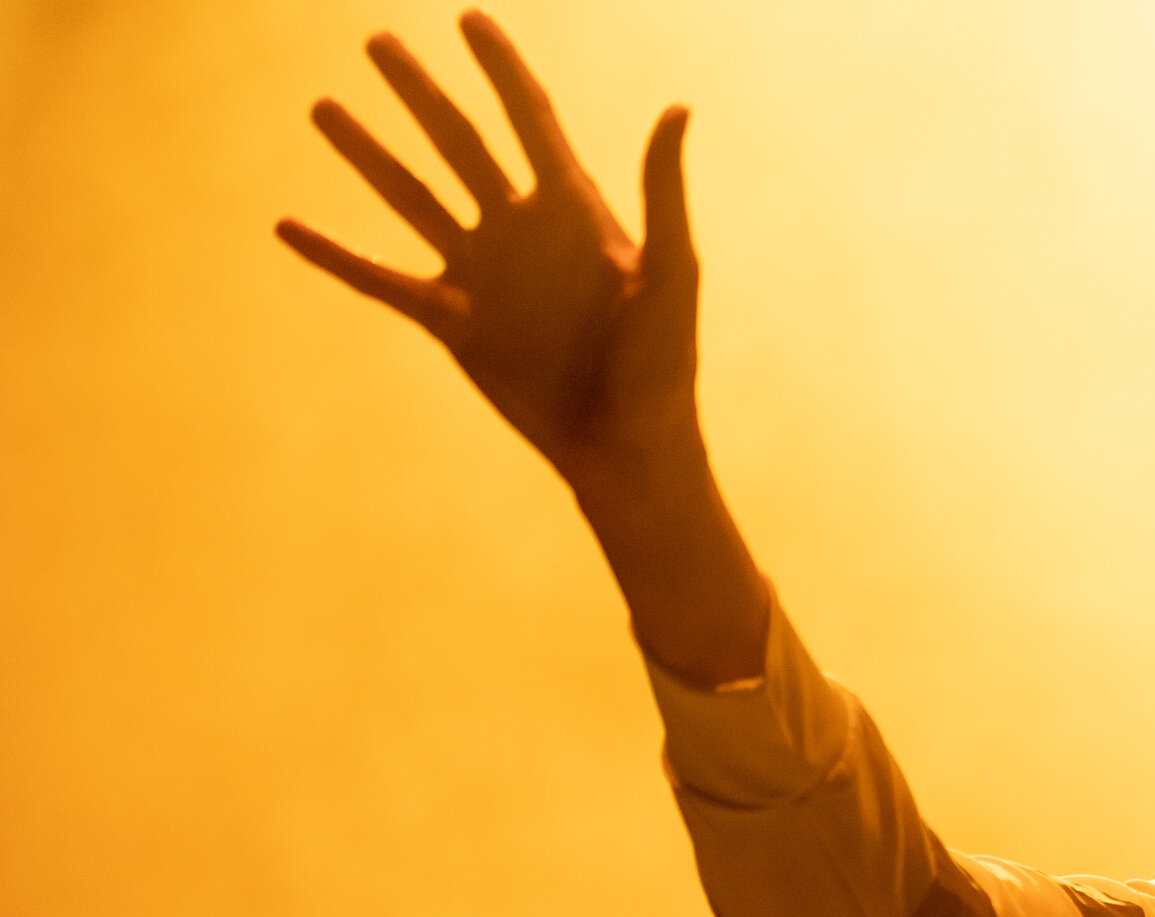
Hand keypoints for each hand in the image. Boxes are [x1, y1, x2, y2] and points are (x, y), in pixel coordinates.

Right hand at [276, 11, 697, 483]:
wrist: (627, 447)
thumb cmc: (664, 366)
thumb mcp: (673, 273)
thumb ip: (663, 191)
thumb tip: (677, 106)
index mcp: (574, 210)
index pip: (530, 119)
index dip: (500, 68)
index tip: (468, 18)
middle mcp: (520, 230)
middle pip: (457, 142)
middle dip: (419, 92)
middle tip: (376, 40)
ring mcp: (482, 273)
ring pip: (410, 196)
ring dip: (367, 153)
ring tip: (322, 107)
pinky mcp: (452, 322)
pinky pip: (381, 280)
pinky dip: (335, 256)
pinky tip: (288, 227)